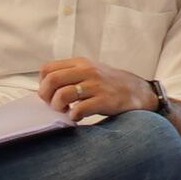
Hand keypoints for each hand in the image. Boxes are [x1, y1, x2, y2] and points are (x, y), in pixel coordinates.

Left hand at [37, 59, 153, 122]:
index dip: (42, 84)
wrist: (138, 92)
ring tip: (66, 111)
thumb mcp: (89, 71)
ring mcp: (96, 85)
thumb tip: (44, 89)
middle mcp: (87, 71)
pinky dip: (73, 116)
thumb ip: (69, 75)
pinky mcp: (104, 100)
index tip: (48, 94)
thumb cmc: (109, 84)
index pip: (48, 69)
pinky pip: (78, 109)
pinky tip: (78, 116)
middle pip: (52, 80)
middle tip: (54, 105)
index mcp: (80, 63)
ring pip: (63, 95)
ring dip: (59, 107)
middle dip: (47, 96)